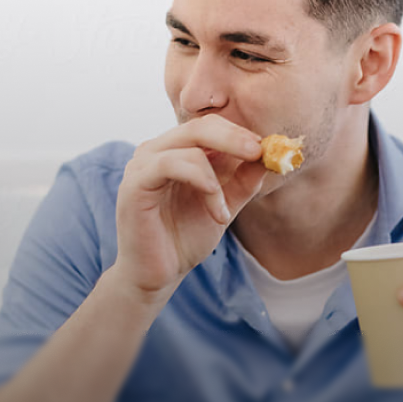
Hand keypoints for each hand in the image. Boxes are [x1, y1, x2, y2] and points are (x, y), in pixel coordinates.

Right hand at [111, 115, 265, 302]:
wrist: (158, 275)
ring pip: (189, 143)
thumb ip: (242, 182)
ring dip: (216, 175)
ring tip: (225, 211)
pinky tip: (215, 208)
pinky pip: (169, 164)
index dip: (240, 133)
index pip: (211, 127)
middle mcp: (157, 150)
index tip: (268, 148)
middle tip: (259, 152)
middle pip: (201, 126)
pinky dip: (200, 180)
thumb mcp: (223, 206)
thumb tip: (268, 158)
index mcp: (177, 151)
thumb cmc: (184, 239)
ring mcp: (142, 164)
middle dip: (235, 138)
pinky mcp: (134, 183)